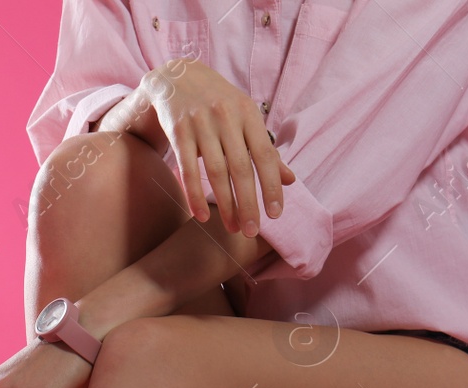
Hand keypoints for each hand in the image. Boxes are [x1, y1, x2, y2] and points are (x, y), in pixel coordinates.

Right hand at [139, 58, 296, 237]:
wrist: (176, 76)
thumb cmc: (218, 103)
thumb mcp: (245, 117)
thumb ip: (266, 149)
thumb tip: (291, 180)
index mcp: (248, 113)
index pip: (265, 155)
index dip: (271, 186)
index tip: (275, 214)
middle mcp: (226, 116)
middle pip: (241, 168)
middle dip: (248, 203)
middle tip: (252, 232)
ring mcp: (201, 122)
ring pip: (216, 171)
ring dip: (225, 204)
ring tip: (233, 228)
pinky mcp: (178, 130)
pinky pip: (188, 169)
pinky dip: (195, 195)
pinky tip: (202, 216)